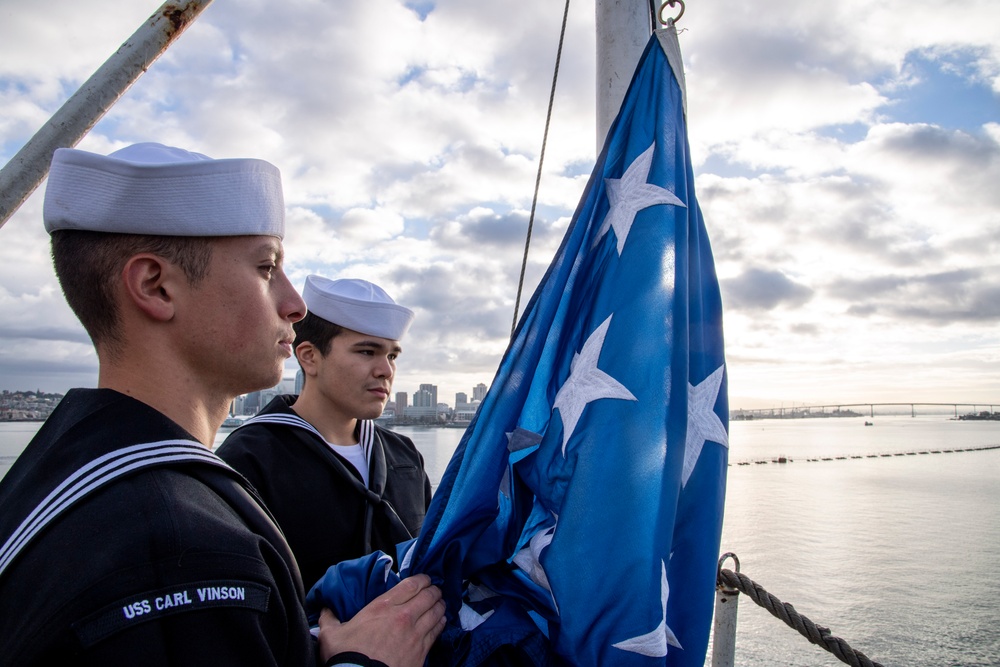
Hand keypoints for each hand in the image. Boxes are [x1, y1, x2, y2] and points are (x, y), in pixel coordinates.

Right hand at [317, 573, 445, 666]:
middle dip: (434, 590)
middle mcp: (404, 616)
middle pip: (429, 596)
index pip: (412, 584)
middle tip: (435, 590)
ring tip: (440, 603)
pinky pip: (437, 632)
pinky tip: (441, 621)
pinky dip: (441, 624)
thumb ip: (329, 619)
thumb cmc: (347, 657)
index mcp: (384, 607)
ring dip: (440, 605)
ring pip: (436, 612)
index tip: (425, 579)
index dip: (422, 579)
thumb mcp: (332, 634)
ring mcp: (415, 634)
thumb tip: (324, 610)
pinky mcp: (421, 651)